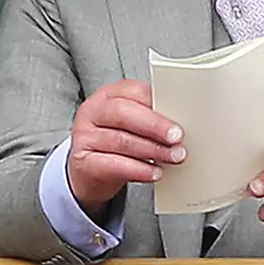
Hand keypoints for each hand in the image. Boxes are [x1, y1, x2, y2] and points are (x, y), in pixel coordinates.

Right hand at [68, 79, 185, 217]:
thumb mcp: (129, 125)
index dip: (156, 103)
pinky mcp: (83, 162)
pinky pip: (113, 165)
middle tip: (177, 137)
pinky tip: (154, 172)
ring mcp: (84, 137)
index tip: (179, 116)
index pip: (132, 91)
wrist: (88, 173)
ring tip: (173, 157)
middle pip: (123, 113)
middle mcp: (92, 112)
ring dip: (152, 150)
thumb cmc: (114, 144)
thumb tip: (180, 124)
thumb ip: (148, 118)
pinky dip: (138, 170)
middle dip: (154, 125)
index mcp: (107, 96)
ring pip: (120, 140)